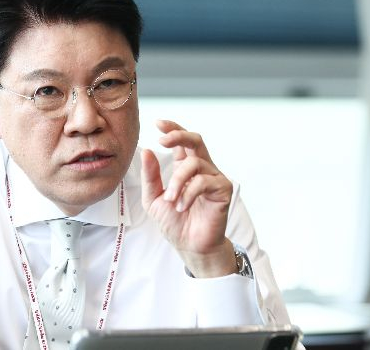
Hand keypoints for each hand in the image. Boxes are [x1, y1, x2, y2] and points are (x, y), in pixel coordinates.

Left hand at [140, 120, 235, 277]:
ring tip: (171, 201)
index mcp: (185, 168)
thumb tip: (147, 150)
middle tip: (162, 141)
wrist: (189, 246)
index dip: (173, 128)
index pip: (182, 142)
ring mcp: (214, 178)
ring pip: (194, 164)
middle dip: (178, 135)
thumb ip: (150, 176)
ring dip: (177, 181)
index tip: (158, 123)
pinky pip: (203, 181)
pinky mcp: (222, 190)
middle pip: (195, 140)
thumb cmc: (175, 223)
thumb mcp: (154, 198)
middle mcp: (201, 169)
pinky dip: (188, 193)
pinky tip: (182, 206)